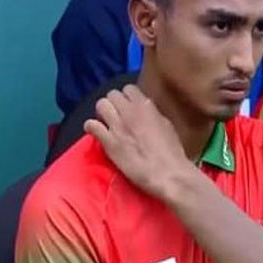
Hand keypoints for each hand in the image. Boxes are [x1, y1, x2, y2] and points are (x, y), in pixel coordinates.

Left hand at [83, 84, 191, 201]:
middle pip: (112, 94)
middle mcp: (130, 112)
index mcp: (146, 106)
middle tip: (116, 115)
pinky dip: (91, 127)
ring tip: (106, 123)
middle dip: (113, 103)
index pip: (129, 89)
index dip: (127, 97)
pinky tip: (96, 133)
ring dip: (102, 113)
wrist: (166, 172)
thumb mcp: (166, 125)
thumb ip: (153, 114)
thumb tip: (145, 111)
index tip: (128, 106)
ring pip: (101, 105)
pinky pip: (91, 125)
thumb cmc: (172, 151)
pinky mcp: (108, 142)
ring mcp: (118, 126)